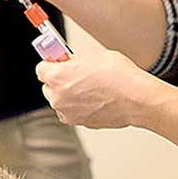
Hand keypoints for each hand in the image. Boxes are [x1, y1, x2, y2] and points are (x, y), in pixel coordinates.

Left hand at [36, 47, 160, 129]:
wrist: (136, 98)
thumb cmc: (119, 76)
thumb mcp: (92, 56)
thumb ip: (74, 60)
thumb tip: (69, 60)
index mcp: (57, 77)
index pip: (41, 68)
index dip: (51, 63)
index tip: (57, 61)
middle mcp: (58, 97)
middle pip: (48, 86)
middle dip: (59, 80)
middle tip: (75, 73)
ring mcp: (68, 113)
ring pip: (61, 101)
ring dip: (69, 94)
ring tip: (89, 87)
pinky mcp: (80, 123)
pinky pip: (73, 111)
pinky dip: (79, 106)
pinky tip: (95, 98)